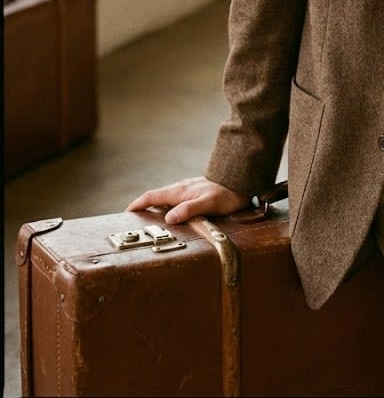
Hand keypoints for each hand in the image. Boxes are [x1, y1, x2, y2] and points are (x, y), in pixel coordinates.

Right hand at [126, 176, 249, 224]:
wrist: (241, 181)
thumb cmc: (227, 194)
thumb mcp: (208, 203)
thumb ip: (189, 209)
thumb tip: (169, 218)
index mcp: (180, 191)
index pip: (152, 196)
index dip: (137, 204)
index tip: (126, 213)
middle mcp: (181, 188)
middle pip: (156, 196)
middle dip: (142, 205)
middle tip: (133, 218)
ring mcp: (188, 189)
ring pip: (166, 197)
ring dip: (154, 205)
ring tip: (148, 218)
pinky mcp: (196, 191)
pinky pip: (175, 198)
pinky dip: (167, 205)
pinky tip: (171, 212)